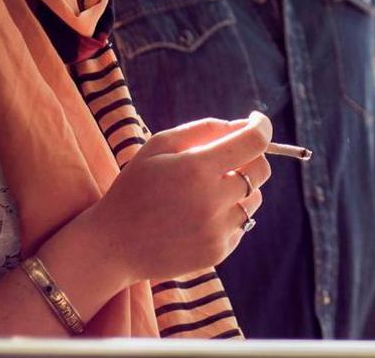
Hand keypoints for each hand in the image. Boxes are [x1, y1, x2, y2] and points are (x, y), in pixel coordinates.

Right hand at [81, 112, 272, 282]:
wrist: (113, 245)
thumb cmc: (135, 188)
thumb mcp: (158, 146)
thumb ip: (203, 129)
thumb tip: (242, 125)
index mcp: (196, 169)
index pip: (254, 142)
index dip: (261, 127)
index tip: (256, 122)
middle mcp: (211, 201)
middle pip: (261, 170)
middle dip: (251, 158)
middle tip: (228, 159)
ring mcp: (217, 231)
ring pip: (255, 199)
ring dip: (240, 189)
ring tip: (207, 192)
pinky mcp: (218, 253)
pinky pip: (242, 225)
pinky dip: (228, 216)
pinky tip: (198, 217)